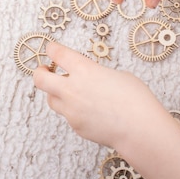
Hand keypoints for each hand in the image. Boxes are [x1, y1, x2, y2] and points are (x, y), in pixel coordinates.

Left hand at [33, 42, 162, 147]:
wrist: (140, 129)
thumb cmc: (136, 100)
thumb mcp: (117, 75)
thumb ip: (96, 74)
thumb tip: (89, 79)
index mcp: (85, 70)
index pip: (58, 54)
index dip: (52, 49)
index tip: (51, 49)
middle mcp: (72, 89)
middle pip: (40, 79)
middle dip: (39, 72)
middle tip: (43, 71)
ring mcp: (71, 110)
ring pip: (51, 99)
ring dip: (57, 93)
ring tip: (72, 93)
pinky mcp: (75, 126)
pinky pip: (68, 115)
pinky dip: (74, 111)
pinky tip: (91, 112)